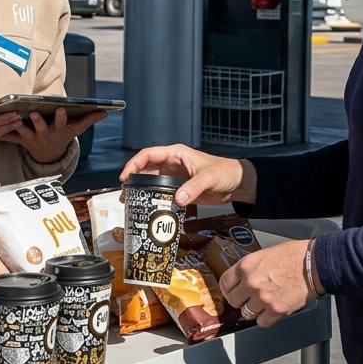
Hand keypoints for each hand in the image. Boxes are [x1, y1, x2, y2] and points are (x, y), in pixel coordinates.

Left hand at [8, 109, 106, 163]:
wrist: (49, 155)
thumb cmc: (62, 136)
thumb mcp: (76, 129)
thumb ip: (89, 119)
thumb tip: (106, 112)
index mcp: (58, 130)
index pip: (61, 122)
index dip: (60, 116)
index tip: (59, 108)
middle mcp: (45, 134)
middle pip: (41, 127)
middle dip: (38, 121)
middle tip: (33, 113)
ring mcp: (32, 138)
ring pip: (24, 132)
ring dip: (18, 126)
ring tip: (13, 119)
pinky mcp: (20, 140)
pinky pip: (10, 138)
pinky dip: (2, 135)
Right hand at [119, 144, 255, 205]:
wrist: (238, 184)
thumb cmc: (225, 172)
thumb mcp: (208, 177)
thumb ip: (193, 188)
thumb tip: (178, 199)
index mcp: (176, 154)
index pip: (148, 155)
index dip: (134, 164)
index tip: (125, 177)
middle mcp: (172, 164)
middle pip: (146, 169)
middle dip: (133, 180)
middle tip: (124, 194)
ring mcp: (175, 177)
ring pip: (152, 182)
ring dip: (142, 191)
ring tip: (132, 203)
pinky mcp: (180, 189)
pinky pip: (162, 193)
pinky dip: (154, 200)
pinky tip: (149, 209)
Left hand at [219, 240, 310, 327]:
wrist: (314, 264)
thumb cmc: (294, 256)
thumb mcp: (263, 255)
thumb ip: (249, 268)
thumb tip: (241, 279)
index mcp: (246, 266)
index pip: (225, 283)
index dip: (229, 289)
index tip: (232, 291)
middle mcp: (251, 282)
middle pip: (233, 301)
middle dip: (240, 300)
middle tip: (247, 299)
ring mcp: (263, 298)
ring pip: (246, 313)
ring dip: (253, 310)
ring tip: (263, 303)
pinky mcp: (276, 310)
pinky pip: (262, 322)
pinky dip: (266, 319)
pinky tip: (271, 310)